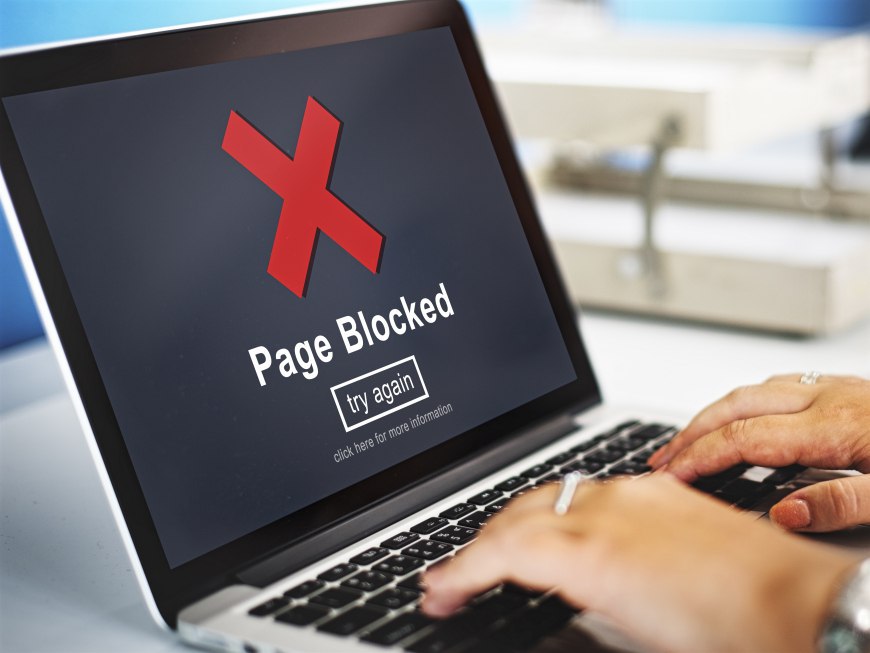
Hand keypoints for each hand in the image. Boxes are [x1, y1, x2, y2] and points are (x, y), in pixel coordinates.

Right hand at [421, 476, 855, 652]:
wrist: (805, 603)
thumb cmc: (734, 635)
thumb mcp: (631, 632)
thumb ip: (573, 599)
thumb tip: (539, 592)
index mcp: (595, 551)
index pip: (500, 550)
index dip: (457, 571)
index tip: (437, 590)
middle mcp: (609, 507)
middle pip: (515, 514)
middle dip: (474, 546)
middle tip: (452, 577)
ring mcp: (635, 490)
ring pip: (547, 494)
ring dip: (511, 524)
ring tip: (492, 555)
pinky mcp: (660, 487)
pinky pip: (586, 489)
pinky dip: (554, 511)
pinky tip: (554, 531)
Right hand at [649, 374, 869, 531]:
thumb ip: (842, 505)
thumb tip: (785, 514)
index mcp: (835, 425)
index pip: (743, 437)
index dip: (699, 457)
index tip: (671, 476)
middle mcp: (829, 399)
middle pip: (736, 406)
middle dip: (691, 432)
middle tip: (663, 458)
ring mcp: (837, 390)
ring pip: (755, 392)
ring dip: (715, 415)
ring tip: (692, 440)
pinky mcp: (849, 391)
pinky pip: (780, 387)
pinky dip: (746, 404)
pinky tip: (745, 419)